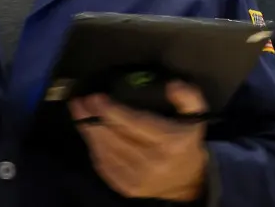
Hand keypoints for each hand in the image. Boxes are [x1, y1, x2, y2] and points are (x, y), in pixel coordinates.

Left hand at [69, 81, 208, 201]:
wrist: (188, 183)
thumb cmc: (186, 142)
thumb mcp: (196, 116)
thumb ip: (188, 97)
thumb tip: (172, 85)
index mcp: (169, 142)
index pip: (135, 124)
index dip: (113, 111)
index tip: (96, 98)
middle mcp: (152, 162)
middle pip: (115, 139)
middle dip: (94, 119)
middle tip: (80, 102)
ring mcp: (138, 179)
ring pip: (106, 152)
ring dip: (89, 132)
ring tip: (78, 113)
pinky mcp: (127, 188)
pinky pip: (105, 166)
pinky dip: (94, 149)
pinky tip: (88, 133)